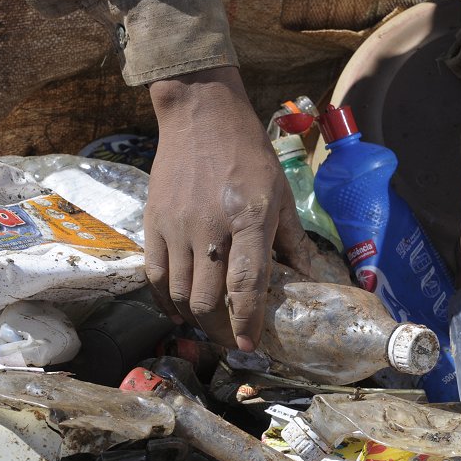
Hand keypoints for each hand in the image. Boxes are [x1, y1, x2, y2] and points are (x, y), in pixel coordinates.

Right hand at [146, 67, 309, 349]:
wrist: (201, 114)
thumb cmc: (249, 153)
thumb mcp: (281, 192)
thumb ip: (292, 239)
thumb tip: (307, 277)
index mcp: (249, 219)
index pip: (246, 284)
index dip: (247, 322)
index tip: (249, 346)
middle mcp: (210, 228)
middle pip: (206, 299)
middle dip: (219, 329)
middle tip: (230, 338)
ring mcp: (176, 226)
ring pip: (178, 293)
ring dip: (193, 318)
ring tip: (208, 325)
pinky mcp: (153, 222)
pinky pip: (154, 274)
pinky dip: (164, 299)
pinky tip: (177, 309)